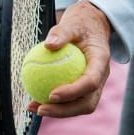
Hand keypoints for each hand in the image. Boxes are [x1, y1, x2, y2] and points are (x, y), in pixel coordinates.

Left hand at [30, 0, 111, 117]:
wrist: (91, 26)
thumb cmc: (81, 23)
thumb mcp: (72, 22)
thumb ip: (61, 32)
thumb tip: (48, 45)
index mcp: (101, 61)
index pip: (91, 82)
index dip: (73, 92)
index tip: (51, 94)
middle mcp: (100, 77)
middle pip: (87, 103)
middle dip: (64, 111)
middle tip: (40, 109)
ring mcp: (94, 85)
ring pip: (79, 106)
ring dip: (57, 112)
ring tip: (33, 107)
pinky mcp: (84, 89)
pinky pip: (69, 100)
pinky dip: (53, 104)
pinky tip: (32, 101)